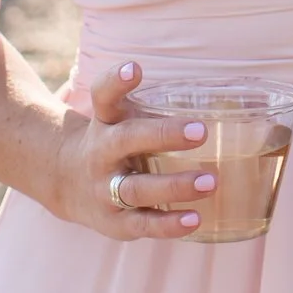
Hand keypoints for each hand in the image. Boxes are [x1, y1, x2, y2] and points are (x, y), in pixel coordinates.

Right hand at [44, 60, 215, 238]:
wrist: (65, 180)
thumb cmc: (113, 140)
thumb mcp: (122, 115)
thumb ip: (157, 104)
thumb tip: (227, 98)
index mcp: (105, 121)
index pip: (104, 95)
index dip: (116, 80)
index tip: (135, 68)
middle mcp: (101, 153)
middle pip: (126, 140)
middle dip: (162, 135)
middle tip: (201, 131)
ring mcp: (104, 189)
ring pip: (136, 189)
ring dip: (174, 186)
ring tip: (210, 182)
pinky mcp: (113, 221)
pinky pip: (142, 224)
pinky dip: (168, 224)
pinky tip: (195, 219)